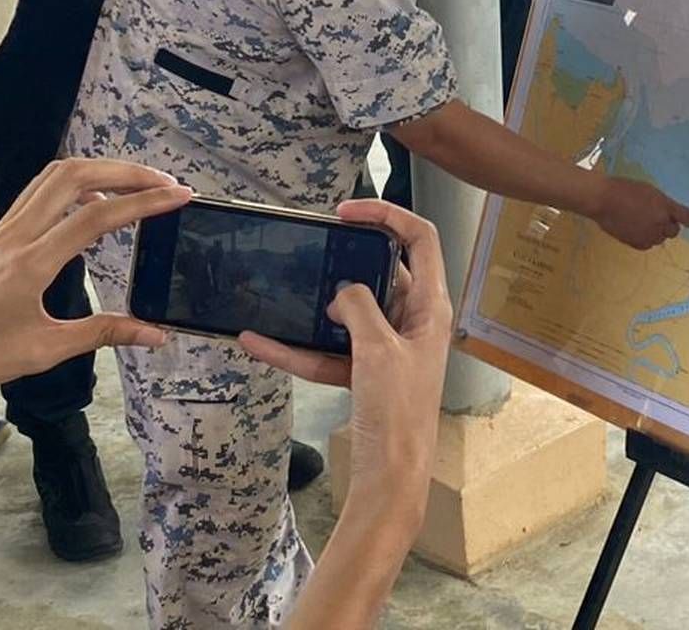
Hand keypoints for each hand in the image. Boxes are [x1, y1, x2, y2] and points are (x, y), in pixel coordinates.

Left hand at [0, 159, 189, 394]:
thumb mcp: (39, 352)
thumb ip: (100, 334)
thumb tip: (154, 334)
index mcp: (32, 262)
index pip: (98, 216)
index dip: (145, 201)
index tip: (181, 196)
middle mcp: (17, 234)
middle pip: (75, 175)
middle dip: (126, 170)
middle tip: (164, 181)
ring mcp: (2, 230)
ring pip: (53, 177)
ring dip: (99, 170)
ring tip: (134, 184)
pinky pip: (38, 193)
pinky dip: (73, 186)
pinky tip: (89, 206)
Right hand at [239, 200, 451, 526]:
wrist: (391, 477)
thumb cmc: (397, 413)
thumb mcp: (378, 350)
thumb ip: (360, 307)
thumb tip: (343, 291)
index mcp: (431, 307)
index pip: (421, 239)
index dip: (388, 214)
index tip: (346, 211)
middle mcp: (415, 321)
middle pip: (383, 271)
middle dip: (345, 260)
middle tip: (311, 247)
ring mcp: (390, 347)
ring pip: (351, 312)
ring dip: (315, 305)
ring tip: (280, 288)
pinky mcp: (367, 373)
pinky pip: (330, 350)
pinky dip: (298, 348)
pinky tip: (258, 342)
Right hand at [589, 177, 688, 249]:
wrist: (603, 199)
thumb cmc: (624, 189)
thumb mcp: (649, 191)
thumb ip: (662, 203)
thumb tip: (669, 213)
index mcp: (664, 206)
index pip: (686, 217)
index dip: (688, 219)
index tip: (688, 221)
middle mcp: (660, 222)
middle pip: (674, 231)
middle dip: (668, 226)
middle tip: (657, 218)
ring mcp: (648, 234)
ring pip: (660, 239)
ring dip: (656, 233)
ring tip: (641, 222)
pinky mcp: (636, 243)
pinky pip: (647, 245)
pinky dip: (644, 239)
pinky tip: (635, 229)